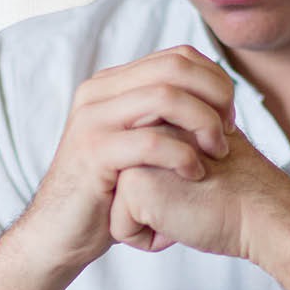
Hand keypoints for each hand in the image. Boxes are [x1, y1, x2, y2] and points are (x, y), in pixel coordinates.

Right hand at [23, 46, 235, 272]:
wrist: (60, 233)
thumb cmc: (111, 193)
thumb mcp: (139, 144)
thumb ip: (164, 117)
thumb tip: (215, 96)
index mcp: (112, 84)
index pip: (178, 56)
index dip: (214, 80)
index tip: (229, 115)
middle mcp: (99, 92)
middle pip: (175, 68)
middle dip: (215, 95)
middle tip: (229, 130)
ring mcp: (93, 119)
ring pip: (166, 97)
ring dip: (204, 123)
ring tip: (217, 152)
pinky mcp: (93, 152)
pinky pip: (151, 141)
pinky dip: (183, 155)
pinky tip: (195, 174)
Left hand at [109, 125, 289, 260]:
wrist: (266, 212)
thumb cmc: (237, 192)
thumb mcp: (198, 151)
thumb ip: (168, 147)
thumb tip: (133, 169)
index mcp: (156, 116)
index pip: (132, 175)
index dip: (162, 196)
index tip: (198, 185)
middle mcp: (142, 128)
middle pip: (123, 190)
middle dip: (153, 207)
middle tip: (195, 195)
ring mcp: (136, 153)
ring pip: (118, 209)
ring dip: (152, 222)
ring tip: (189, 205)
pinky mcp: (135, 183)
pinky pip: (121, 229)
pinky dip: (150, 239)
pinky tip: (183, 222)